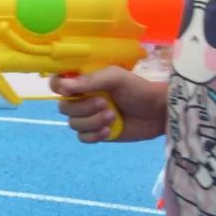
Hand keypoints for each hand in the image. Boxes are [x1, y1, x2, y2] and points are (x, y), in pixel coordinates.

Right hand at [49, 66, 166, 142]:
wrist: (159, 112)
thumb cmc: (138, 89)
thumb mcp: (115, 78)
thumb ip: (90, 81)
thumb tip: (63, 87)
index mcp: (83, 83)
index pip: (57, 84)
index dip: (58, 88)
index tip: (70, 92)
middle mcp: (82, 99)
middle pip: (64, 108)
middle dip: (83, 108)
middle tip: (105, 104)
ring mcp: (89, 117)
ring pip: (74, 124)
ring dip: (92, 121)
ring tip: (112, 117)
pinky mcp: (97, 133)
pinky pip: (83, 137)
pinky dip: (94, 135)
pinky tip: (108, 131)